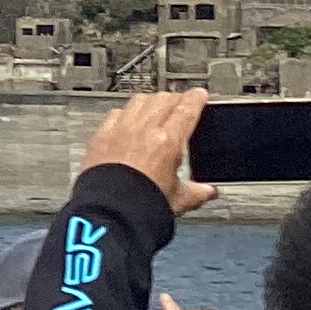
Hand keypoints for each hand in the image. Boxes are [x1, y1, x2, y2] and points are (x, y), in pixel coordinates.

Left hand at [82, 89, 217, 217]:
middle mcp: (144, 130)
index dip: (195, 98)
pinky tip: (126, 120)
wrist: (110, 215)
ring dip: (151, 101)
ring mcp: (120, 130)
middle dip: (175, 98)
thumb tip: (209, 192)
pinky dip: (125, 113)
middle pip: (163, 100)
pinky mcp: (101, 137)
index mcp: (167, 142)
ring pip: (139, 101)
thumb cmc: (141, 207)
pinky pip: (115, 114)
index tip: (199, 94)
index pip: (186, 108)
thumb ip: (197, 192)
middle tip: (180, 103)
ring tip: (155, 107)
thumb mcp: (178, 200)